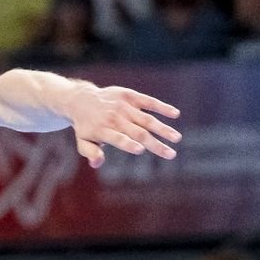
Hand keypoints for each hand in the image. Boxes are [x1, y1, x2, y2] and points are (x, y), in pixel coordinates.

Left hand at [61, 82, 179, 167]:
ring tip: (177, 138)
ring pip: (147, 119)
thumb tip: (97, 163)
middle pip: (138, 132)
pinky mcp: (130, 96)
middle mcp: (115, 118)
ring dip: (163, 129)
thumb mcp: (83, 142)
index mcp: (103, 130)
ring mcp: (124, 106)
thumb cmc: (86, 126)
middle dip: (155, 144)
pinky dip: (162, 107)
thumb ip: (90, 153)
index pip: (117, 138)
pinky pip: (148, 102)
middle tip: (171, 155)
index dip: (128, 144)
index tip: (141, 149)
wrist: (82, 100)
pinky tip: (175, 114)